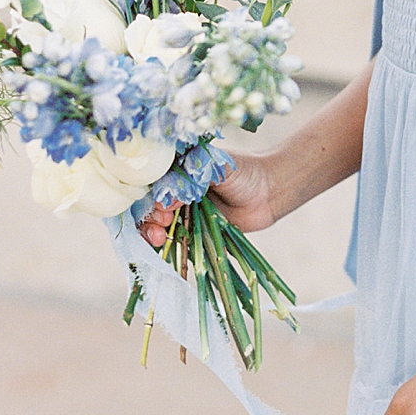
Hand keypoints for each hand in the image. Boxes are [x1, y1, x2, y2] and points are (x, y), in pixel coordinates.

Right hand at [136, 151, 277, 248]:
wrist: (269, 193)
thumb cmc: (245, 172)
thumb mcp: (218, 168)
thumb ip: (194, 177)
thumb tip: (167, 197)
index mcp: (176, 167)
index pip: (148, 181)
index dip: (146, 195)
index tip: (159, 207)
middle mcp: (174, 187)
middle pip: (146, 203)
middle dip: (148, 216)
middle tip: (163, 223)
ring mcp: (179, 209)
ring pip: (153, 222)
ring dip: (151, 232)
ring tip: (161, 237)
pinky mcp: (188, 228)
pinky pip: (168, 237)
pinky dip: (161, 244)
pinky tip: (162, 247)